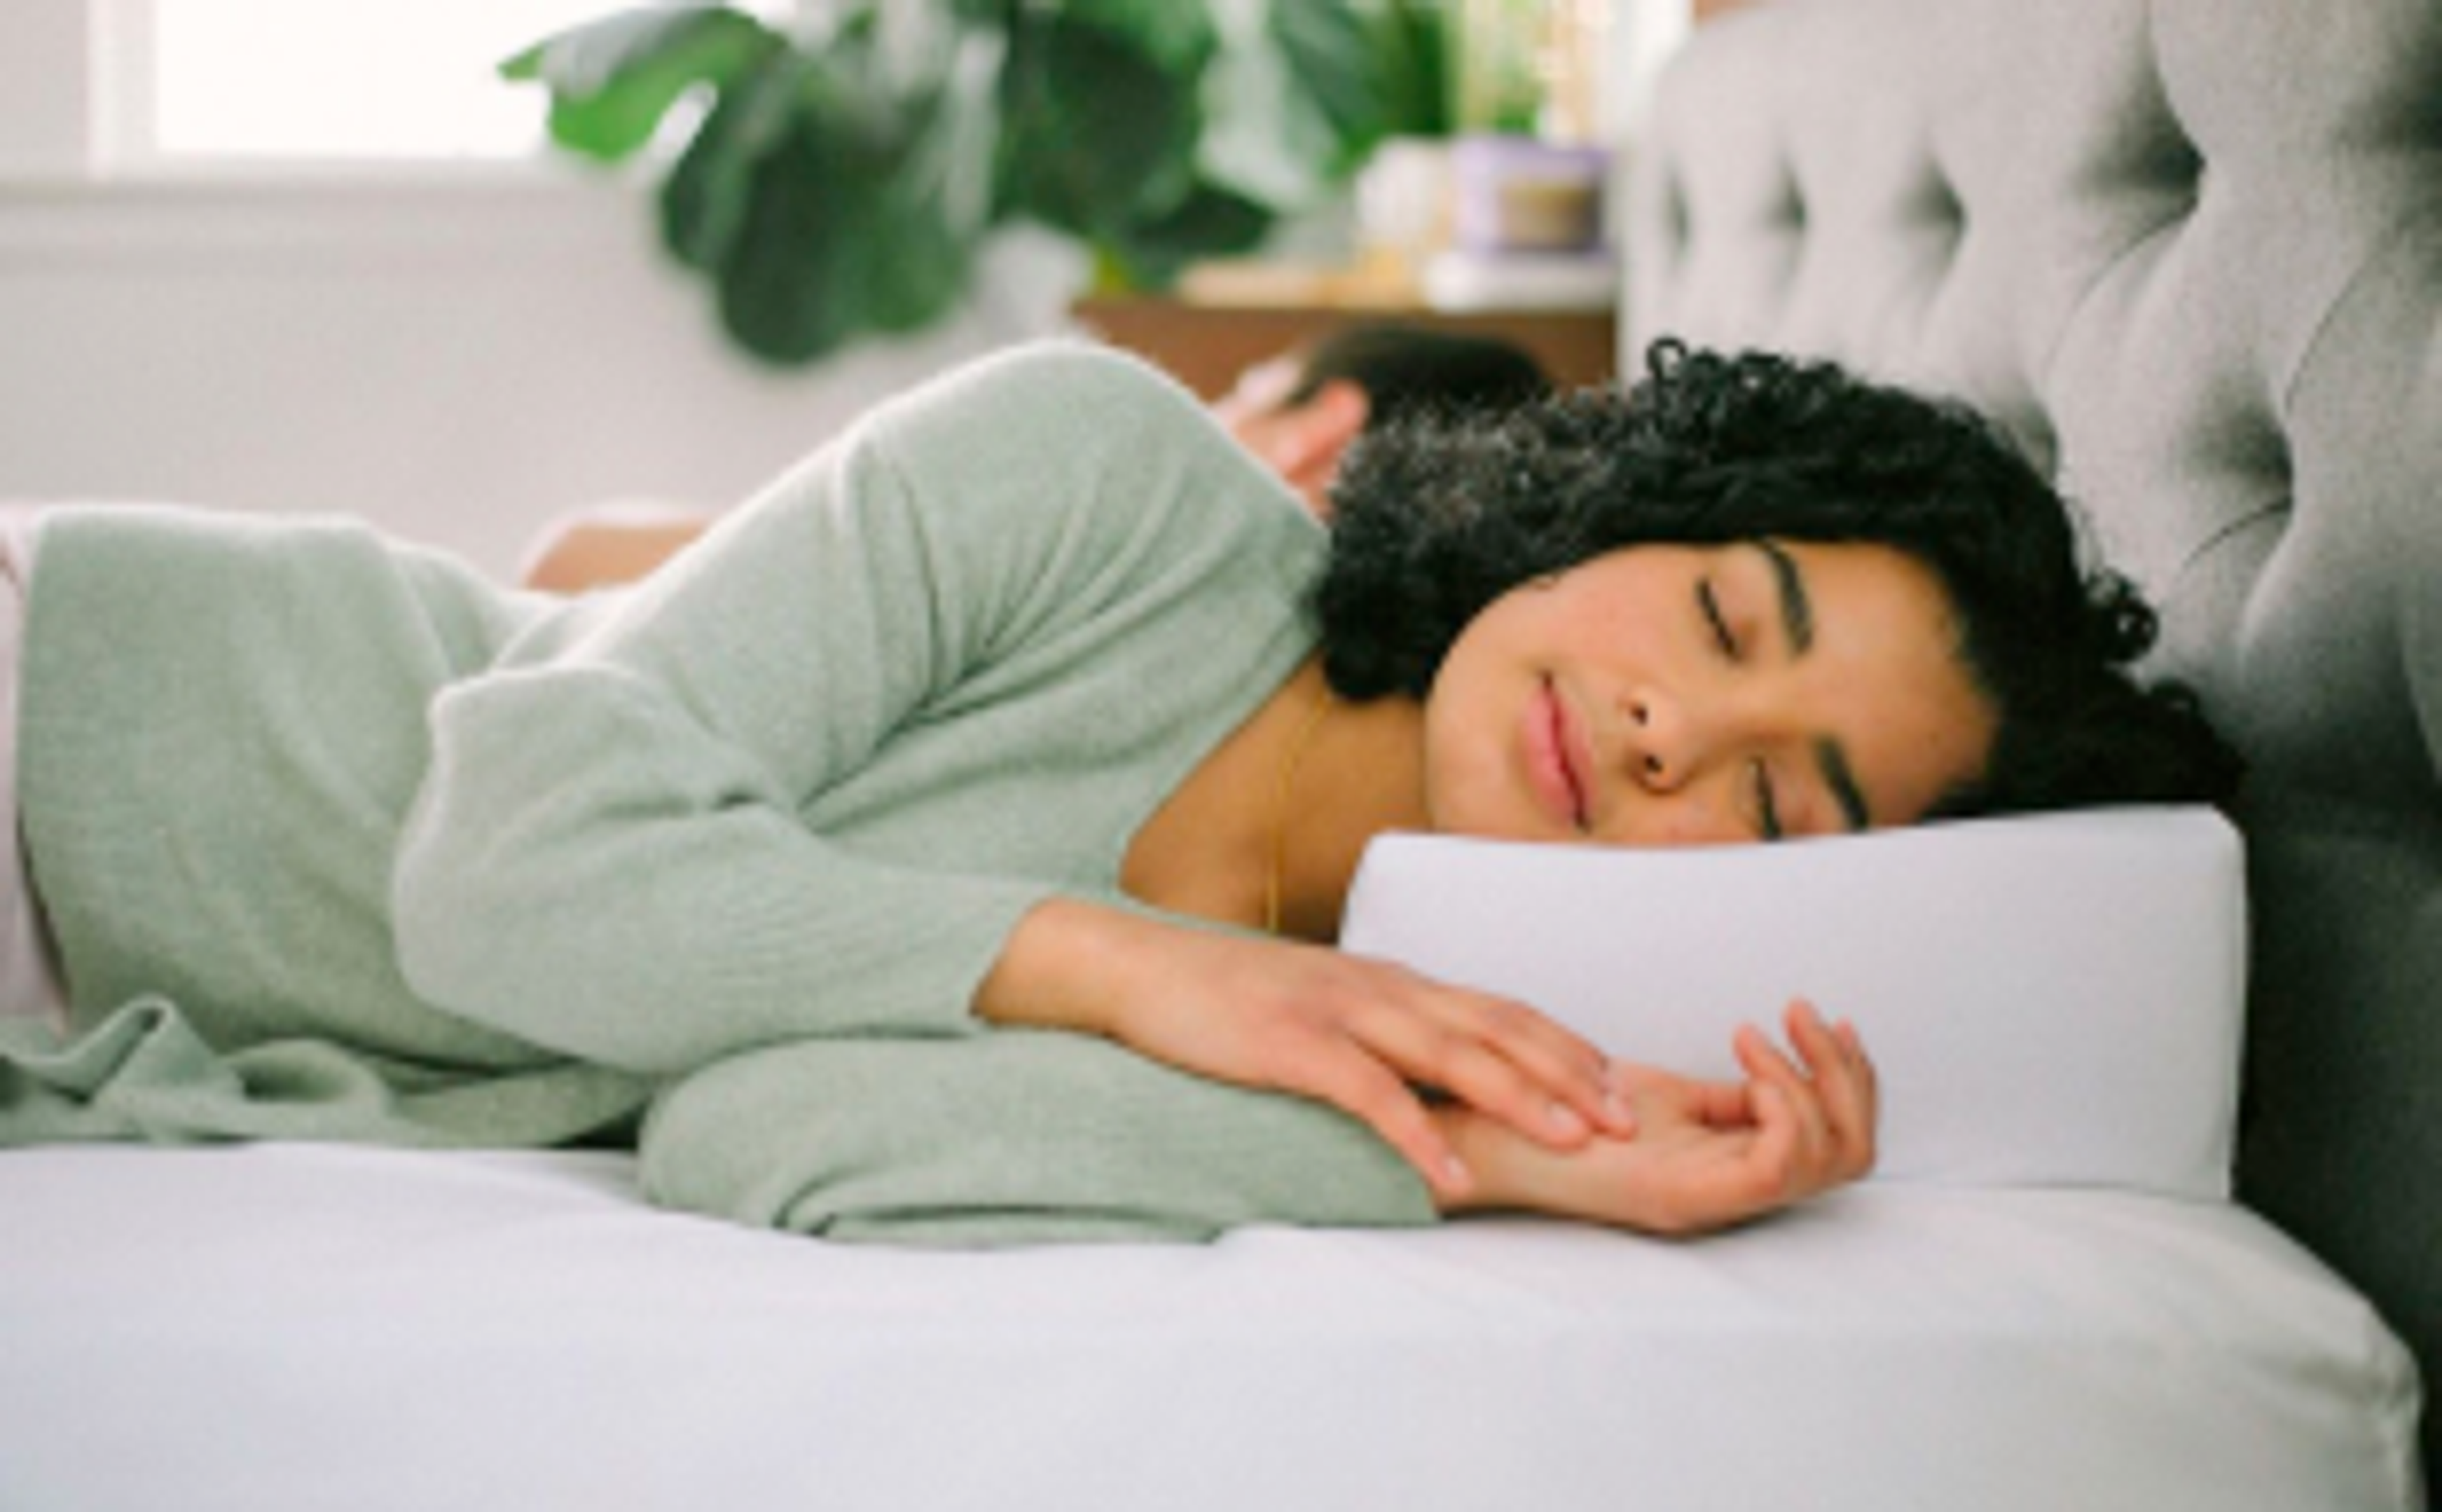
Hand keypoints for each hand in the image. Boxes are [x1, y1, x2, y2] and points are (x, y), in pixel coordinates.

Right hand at [974, 899, 1636, 1197]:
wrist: (1145, 971)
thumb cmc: (1234, 1000)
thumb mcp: (1328, 1006)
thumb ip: (1385, 1032)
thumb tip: (1441, 1074)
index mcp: (1393, 983)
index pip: (1499, 1008)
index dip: (1563, 1044)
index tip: (1617, 1084)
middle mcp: (1381, 989)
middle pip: (1495, 1026)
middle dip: (1567, 1071)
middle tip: (1624, 1117)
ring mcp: (1339, 1012)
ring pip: (1450, 1052)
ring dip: (1518, 1096)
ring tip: (1571, 1138)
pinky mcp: (1293, 1045)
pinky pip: (1369, 1094)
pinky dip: (1415, 1135)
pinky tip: (1446, 1176)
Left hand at [1438, 1001, 1878, 1235]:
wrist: (1486, 1128)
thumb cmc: (1559, 1111)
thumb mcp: (1664, 1095)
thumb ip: (1723, 1097)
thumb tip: (1777, 1068)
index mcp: (1731, 1168)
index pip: (1842, 1145)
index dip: (1853, 1079)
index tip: (1818, 1019)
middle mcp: (1733, 1192)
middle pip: (1854, 1156)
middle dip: (1850, 1076)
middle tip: (1805, 1017)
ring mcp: (1710, 1198)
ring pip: (1829, 1159)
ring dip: (1814, 1080)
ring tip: (1760, 1035)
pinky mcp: (1679, 1195)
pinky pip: (1775, 1165)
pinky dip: (1777, 1102)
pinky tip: (1742, 1061)